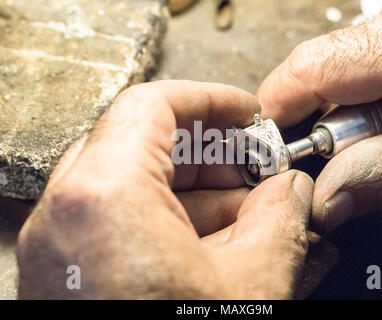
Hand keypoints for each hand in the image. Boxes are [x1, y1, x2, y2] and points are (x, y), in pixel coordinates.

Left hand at [16, 80, 313, 298]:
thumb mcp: (252, 284)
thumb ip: (281, 217)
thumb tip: (291, 190)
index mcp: (103, 195)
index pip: (153, 104)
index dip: (209, 99)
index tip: (243, 111)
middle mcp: (66, 214)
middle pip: (141, 143)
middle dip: (208, 152)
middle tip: (252, 166)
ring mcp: (60, 245)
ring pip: (133, 185)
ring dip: (195, 192)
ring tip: (246, 211)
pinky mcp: (67, 272)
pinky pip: (122, 222)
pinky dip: (169, 222)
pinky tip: (215, 243)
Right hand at [257, 0, 381, 231]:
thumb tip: (324, 195)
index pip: (310, 69)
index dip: (277, 112)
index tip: (272, 154)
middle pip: (323, 70)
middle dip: (322, 125)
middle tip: (353, 164)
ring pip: (347, 68)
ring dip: (356, 113)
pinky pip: (372, 59)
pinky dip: (377, 94)